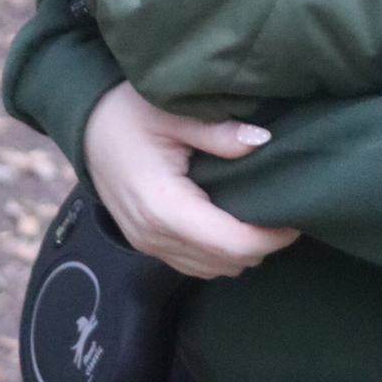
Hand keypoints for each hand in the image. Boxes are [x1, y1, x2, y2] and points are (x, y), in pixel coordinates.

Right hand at [83, 81, 299, 279]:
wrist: (84, 123)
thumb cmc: (126, 111)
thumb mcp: (173, 112)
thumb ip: (217, 131)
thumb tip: (262, 140)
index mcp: (164, 207)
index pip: (231, 243)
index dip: (270, 237)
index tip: (297, 216)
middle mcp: (154, 235)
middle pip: (225, 263)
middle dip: (261, 244)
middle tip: (286, 211)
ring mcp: (146, 243)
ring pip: (210, 269)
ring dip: (240, 250)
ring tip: (263, 215)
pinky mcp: (144, 241)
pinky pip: (191, 262)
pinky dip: (217, 251)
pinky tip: (231, 221)